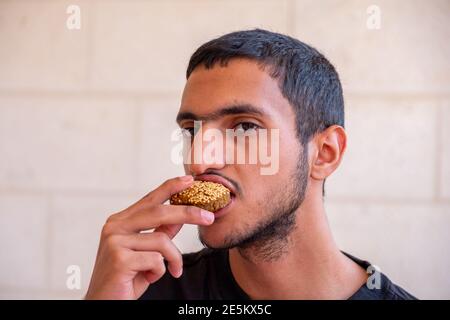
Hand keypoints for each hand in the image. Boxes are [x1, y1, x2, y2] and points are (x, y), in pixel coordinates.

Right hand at [85, 175, 214, 298]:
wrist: (103, 303)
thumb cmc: (125, 278)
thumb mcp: (146, 253)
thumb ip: (159, 233)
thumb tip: (179, 218)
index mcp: (120, 222)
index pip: (149, 199)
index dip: (170, 187)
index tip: (189, 180)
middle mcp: (114, 227)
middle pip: (159, 212)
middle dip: (188, 213)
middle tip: (209, 217)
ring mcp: (115, 241)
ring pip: (161, 240)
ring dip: (173, 258)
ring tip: (172, 270)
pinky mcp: (119, 258)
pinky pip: (156, 260)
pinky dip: (160, 271)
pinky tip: (149, 278)